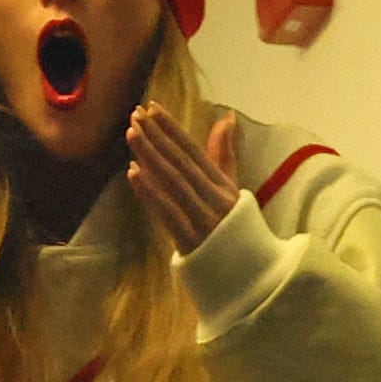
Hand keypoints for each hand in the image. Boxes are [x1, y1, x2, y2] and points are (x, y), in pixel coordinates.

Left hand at [126, 106, 239, 255]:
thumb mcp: (231, 189)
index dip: (173, 129)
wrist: (249, 273)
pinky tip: (132, 173)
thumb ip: (224, 154)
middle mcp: (214, 198)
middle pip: (181, 163)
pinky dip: (149, 192)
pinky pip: (167, 212)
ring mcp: (203, 219)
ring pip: (173, 182)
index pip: (194, 151)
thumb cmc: (235, 228)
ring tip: (131, 135)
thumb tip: (226, 117)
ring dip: (151, 157)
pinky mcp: (191, 240)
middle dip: (157, 137)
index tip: (153, 108)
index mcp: (223, 185)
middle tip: (135, 115)